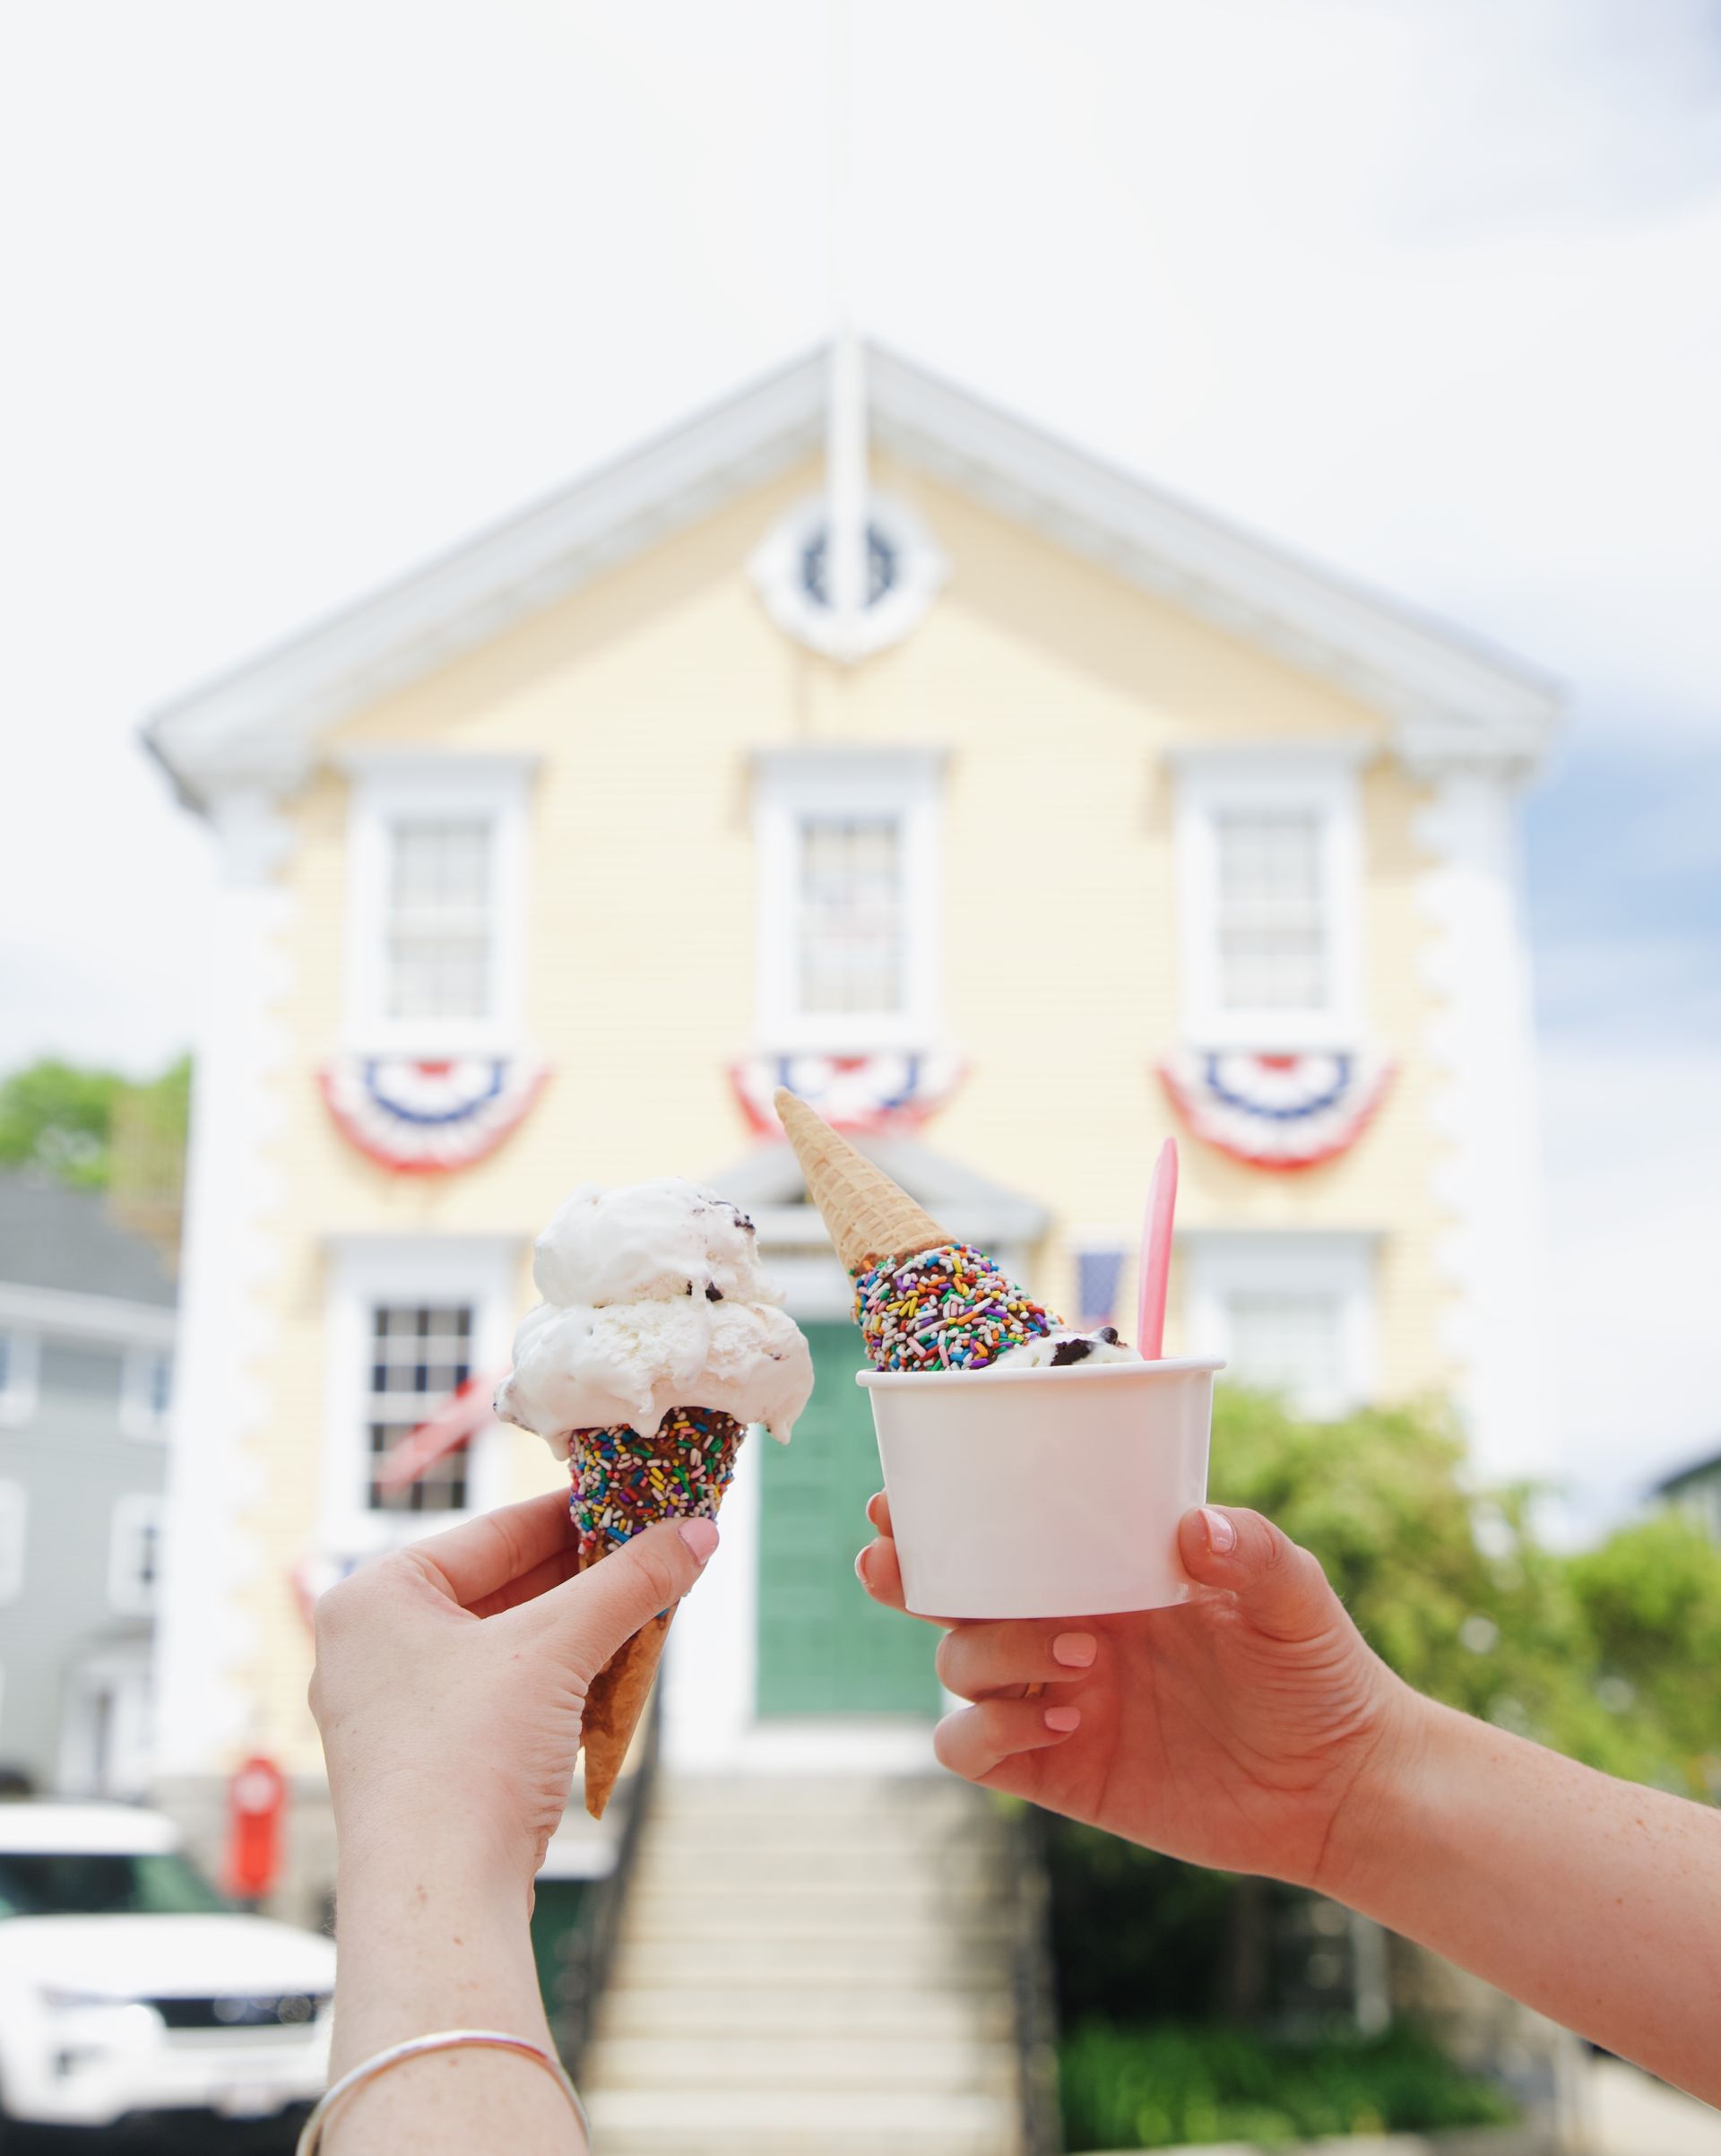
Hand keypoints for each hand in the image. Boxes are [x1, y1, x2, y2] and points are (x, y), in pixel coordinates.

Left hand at [310, 1491, 716, 1894]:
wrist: (436, 1905)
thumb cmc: (466, 1761)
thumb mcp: (557, 1648)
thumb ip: (631, 1582)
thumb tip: (699, 1530)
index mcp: (375, 1597)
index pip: (495, 1531)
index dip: (578, 1513)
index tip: (642, 1498)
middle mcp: (371, 1647)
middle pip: (501, 1587)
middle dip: (586, 1577)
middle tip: (659, 1552)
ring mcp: (393, 1711)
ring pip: (504, 1646)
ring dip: (577, 1631)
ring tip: (648, 1605)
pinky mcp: (422, 1766)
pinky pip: (499, 1697)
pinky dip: (554, 1682)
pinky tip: (611, 1673)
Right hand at [857, 1493, 1416, 1891]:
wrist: (1343, 1784)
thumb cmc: (1319, 1670)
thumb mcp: (1295, 1594)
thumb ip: (1253, 1549)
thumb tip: (1194, 1527)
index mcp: (1099, 1570)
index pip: (998, 1533)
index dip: (936, 1515)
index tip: (896, 1498)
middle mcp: (1061, 1628)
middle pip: (945, 1597)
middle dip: (903, 1576)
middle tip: (892, 1564)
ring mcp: (1054, 1700)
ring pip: (958, 1667)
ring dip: (991, 1651)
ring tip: (1081, 1654)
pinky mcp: (1060, 1773)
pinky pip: (974, 1752)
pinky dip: (990, 1732)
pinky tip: (1062, 1720)